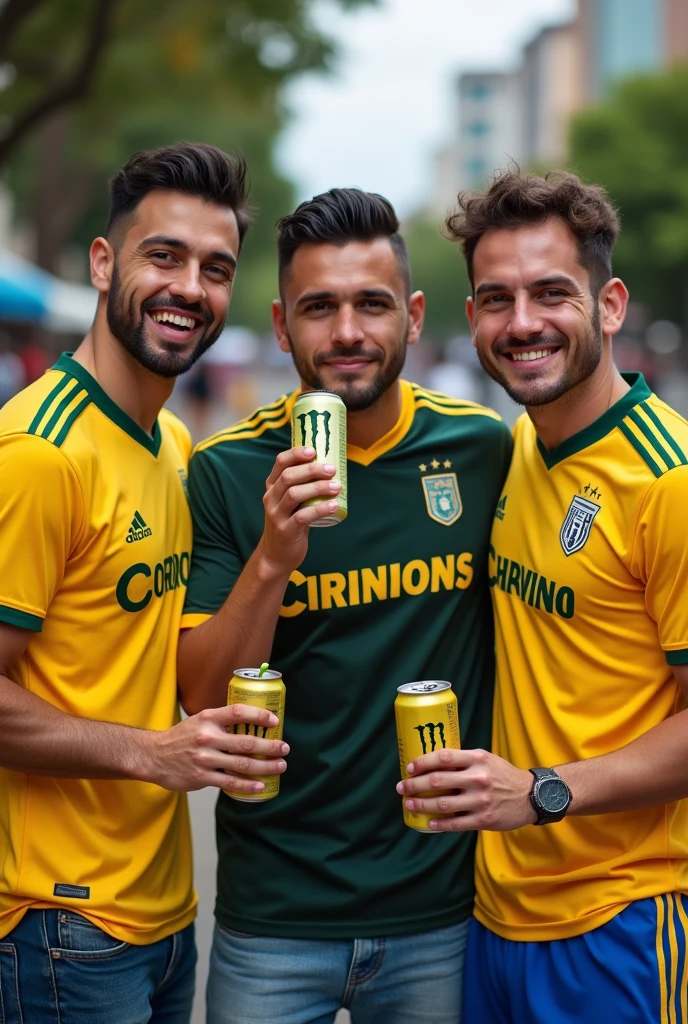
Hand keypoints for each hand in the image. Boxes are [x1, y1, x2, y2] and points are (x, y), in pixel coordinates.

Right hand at [145, 703, 288, 794]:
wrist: (153, 756)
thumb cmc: (181, 738)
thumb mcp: (199, 720)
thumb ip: (221, 721)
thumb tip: (251, 721)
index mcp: (208, 719)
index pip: (238, 712)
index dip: (259, 716)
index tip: (275, 721)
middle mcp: (207, 737)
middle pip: (246, 742)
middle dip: (270, 746)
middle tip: (285, 748)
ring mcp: (204, 758)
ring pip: (242, 764)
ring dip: (265, 766)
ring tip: (280, 766)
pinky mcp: (201, 777)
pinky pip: (229, 782)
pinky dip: (247, 785)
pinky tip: (260, 785)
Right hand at [256, 447, 340, 577]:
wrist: (276, 555)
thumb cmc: (290, 523)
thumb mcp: (291, 502)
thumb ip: (303, 486)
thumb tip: (332, 467)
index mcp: (272, 487)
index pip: (280, 463)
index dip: (296, 453)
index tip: (314, 450)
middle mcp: (270, 498)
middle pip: (289, 477)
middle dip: (311, 470)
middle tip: (332, 469)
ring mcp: (276, 515)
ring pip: (294, 495)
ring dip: (318, 488)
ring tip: (337, 486)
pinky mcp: (285, 531)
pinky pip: (303, 517)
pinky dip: (320, 509)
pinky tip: (334, 505)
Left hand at [396, 748, 535, 831]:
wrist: (531, 796)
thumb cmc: (503, 775)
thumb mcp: (486, 759)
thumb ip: (463, 760)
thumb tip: (432, 763)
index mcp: (477, 759)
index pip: (443, 757)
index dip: (422, 762)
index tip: (409, 767)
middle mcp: (478, 778)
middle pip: (438, 781)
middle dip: (415, 785)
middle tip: (402, 787)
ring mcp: (480, 800)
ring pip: (443, 804)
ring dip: (422, 805)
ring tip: (409, 804)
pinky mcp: (484, 820)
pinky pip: (456, 824)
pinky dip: (439, 824)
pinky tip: (428, 823)